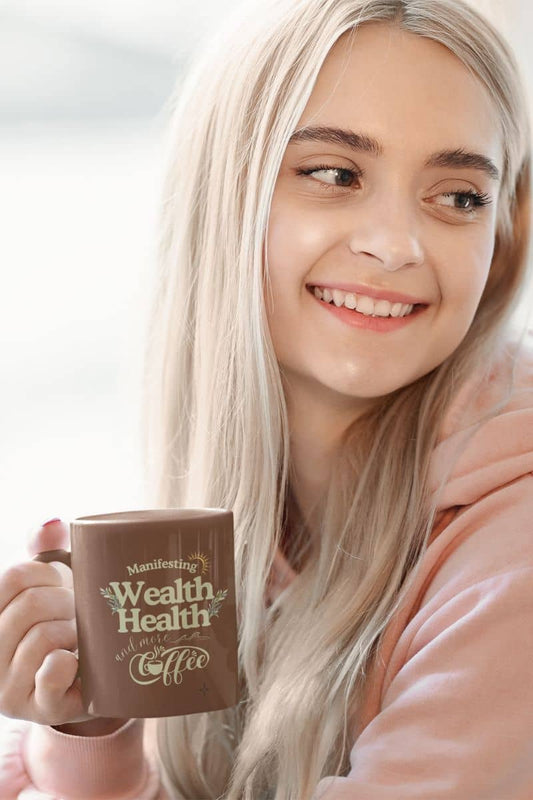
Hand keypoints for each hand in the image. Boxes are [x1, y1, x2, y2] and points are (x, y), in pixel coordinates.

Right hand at [0, 518, 101, 727]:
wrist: (85, 677)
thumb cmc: (63, 620)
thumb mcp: (50, 584)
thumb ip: (45, 550)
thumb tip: (53, 523)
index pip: (12, 577)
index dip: (47, 572)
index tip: (61, 581)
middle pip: (31, 604)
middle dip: (66, 601)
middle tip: (79, 612)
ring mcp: (9, 686)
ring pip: (44, 635)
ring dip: (74, 630)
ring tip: (80, 637)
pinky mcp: (39, 708)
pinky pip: (50, 674)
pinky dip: (64, 663)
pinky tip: (73, 661)